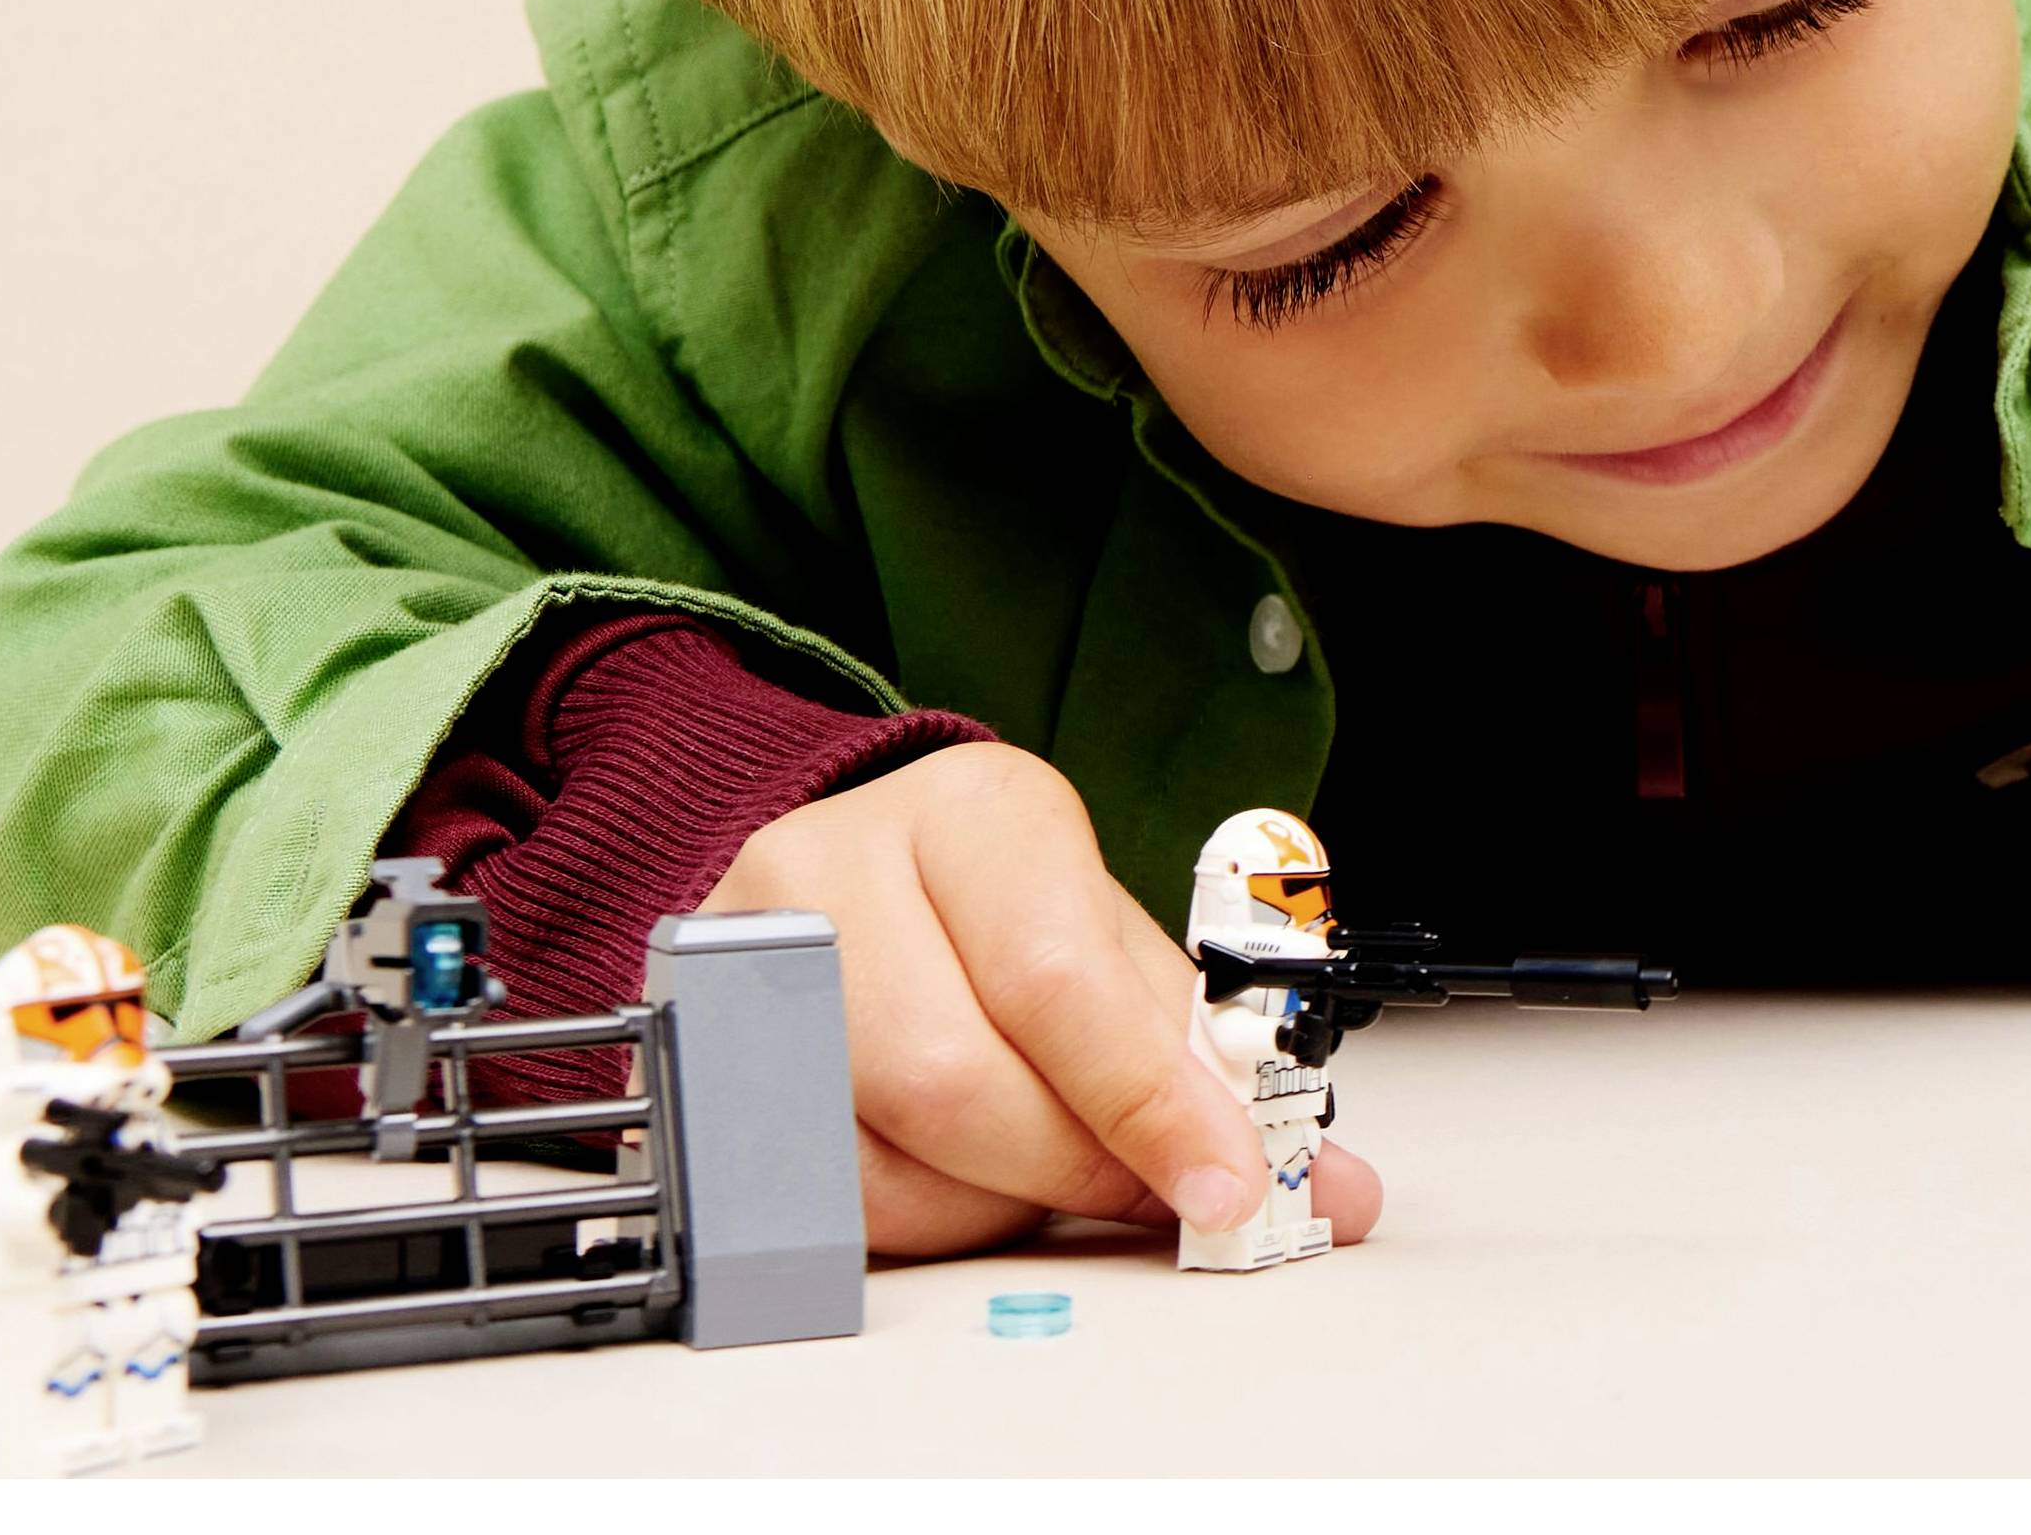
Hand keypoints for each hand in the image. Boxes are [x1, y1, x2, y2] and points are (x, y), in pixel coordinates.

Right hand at [705, 742, 1384, 1258]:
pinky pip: (823, 1197)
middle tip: (1144, 1191)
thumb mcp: (1111, 941)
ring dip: (995, 1199)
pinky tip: (957, 1169)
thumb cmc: (999, 909)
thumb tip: (1328, 1191)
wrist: (853, 869)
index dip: (1147, 1100)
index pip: (1056, 975)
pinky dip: (920, 1217)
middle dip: (1072, 1164)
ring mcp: (749, 960)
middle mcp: (838, 865)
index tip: (1223, 1182)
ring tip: (1041, 1157)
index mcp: (973, 813)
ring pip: (883, 1151)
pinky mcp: (701, 1056)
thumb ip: (1208, 1061)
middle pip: (958, 1078)